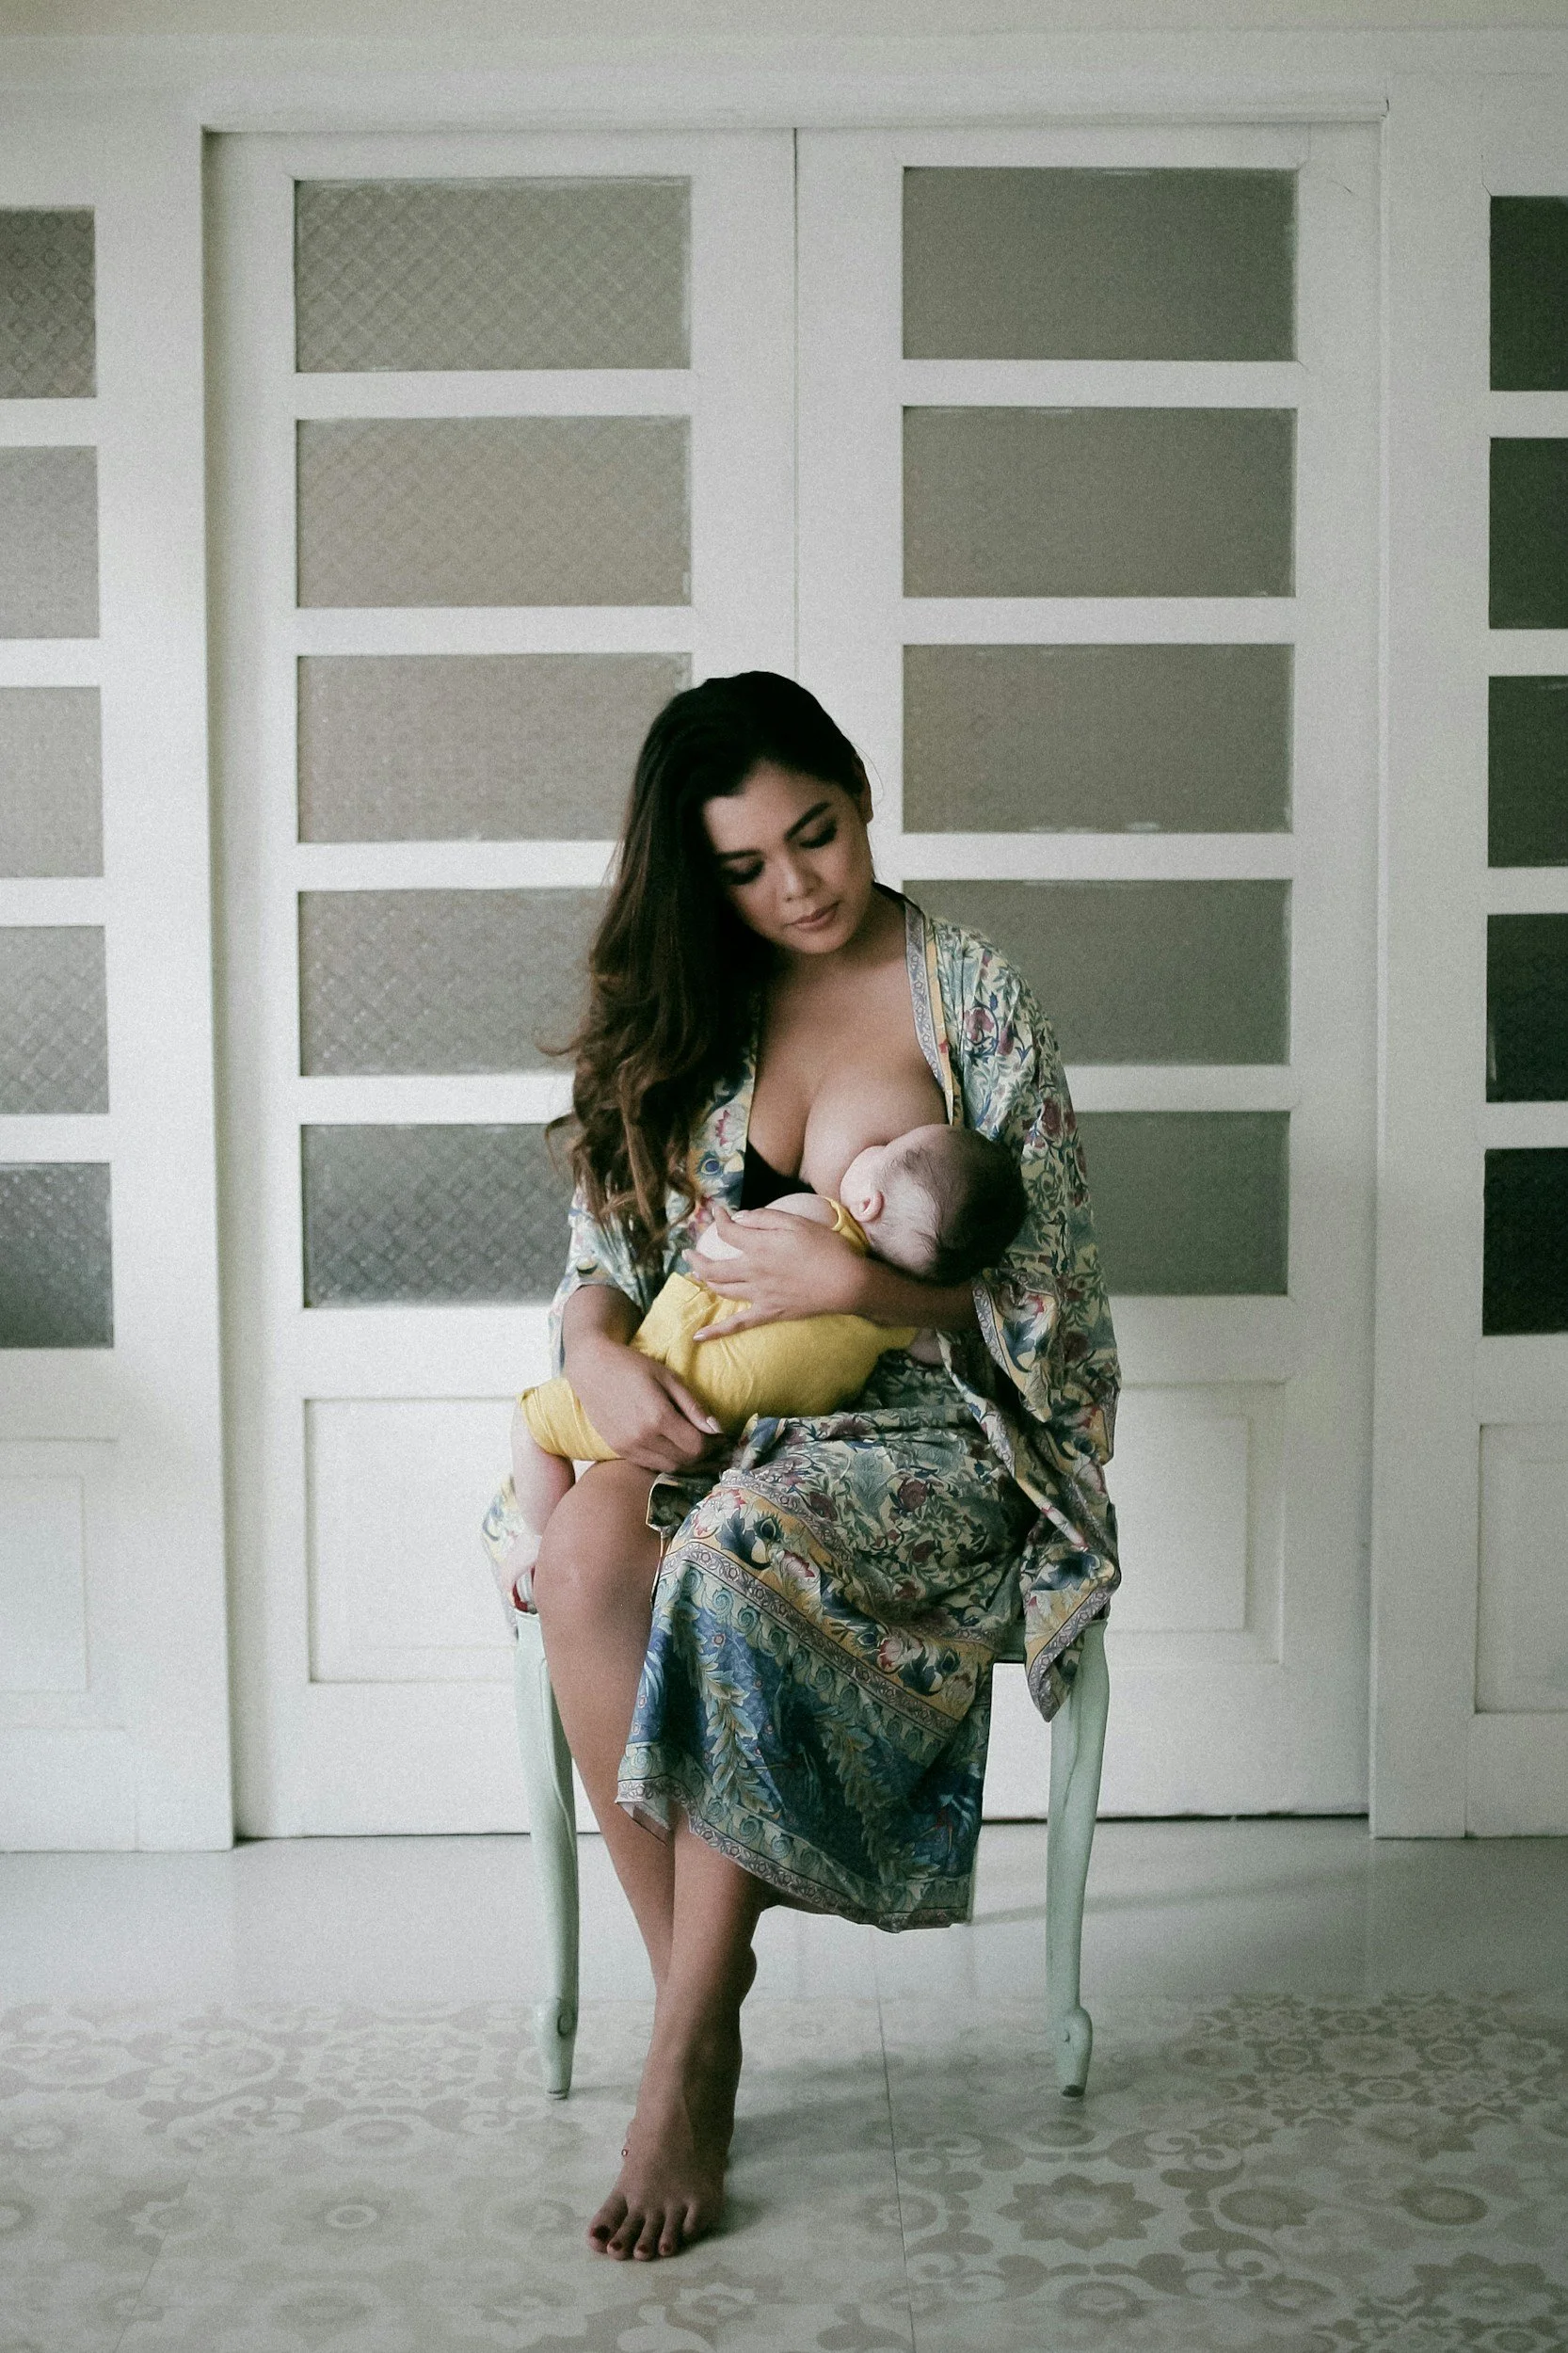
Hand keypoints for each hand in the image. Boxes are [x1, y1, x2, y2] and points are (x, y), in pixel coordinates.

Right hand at [567, 1335, 724, 1472]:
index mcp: (658, 1417)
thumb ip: (693, 1406)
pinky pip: (650, 1465)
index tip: (720, 1438)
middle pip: (684, 1461)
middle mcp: (643, 1438)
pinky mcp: (618, 1450)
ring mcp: (628, 1447)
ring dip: (685, 1461)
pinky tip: (671, 1447)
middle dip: (703, 1456)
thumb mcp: (669, 1378)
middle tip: (712, 1445)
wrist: (591, 1368)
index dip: (713, 1445)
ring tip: (695, 1447)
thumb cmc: (633, 1366)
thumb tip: (717, 1429)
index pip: (696, 1446)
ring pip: (668, 1467)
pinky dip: (665, 1460)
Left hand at [690, 1203, 866, 1338]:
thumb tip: (740, 1217)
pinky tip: (698, 1336)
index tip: (717, 1212)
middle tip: (689, 1252)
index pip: (727, 1232)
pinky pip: (737, 1325)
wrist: (846, 1283)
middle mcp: (752, 1271)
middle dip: (696, 1258)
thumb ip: (765, 1217)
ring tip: (698, 1275)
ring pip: (722, 1290)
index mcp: (759, 1246)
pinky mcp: (768, 1313)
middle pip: (713, 1266)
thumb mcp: (797, 1222)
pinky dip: (716, 1331)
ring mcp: (758, 1295)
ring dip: (705, 1281)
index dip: (718, 1219)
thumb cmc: (826, 1249)